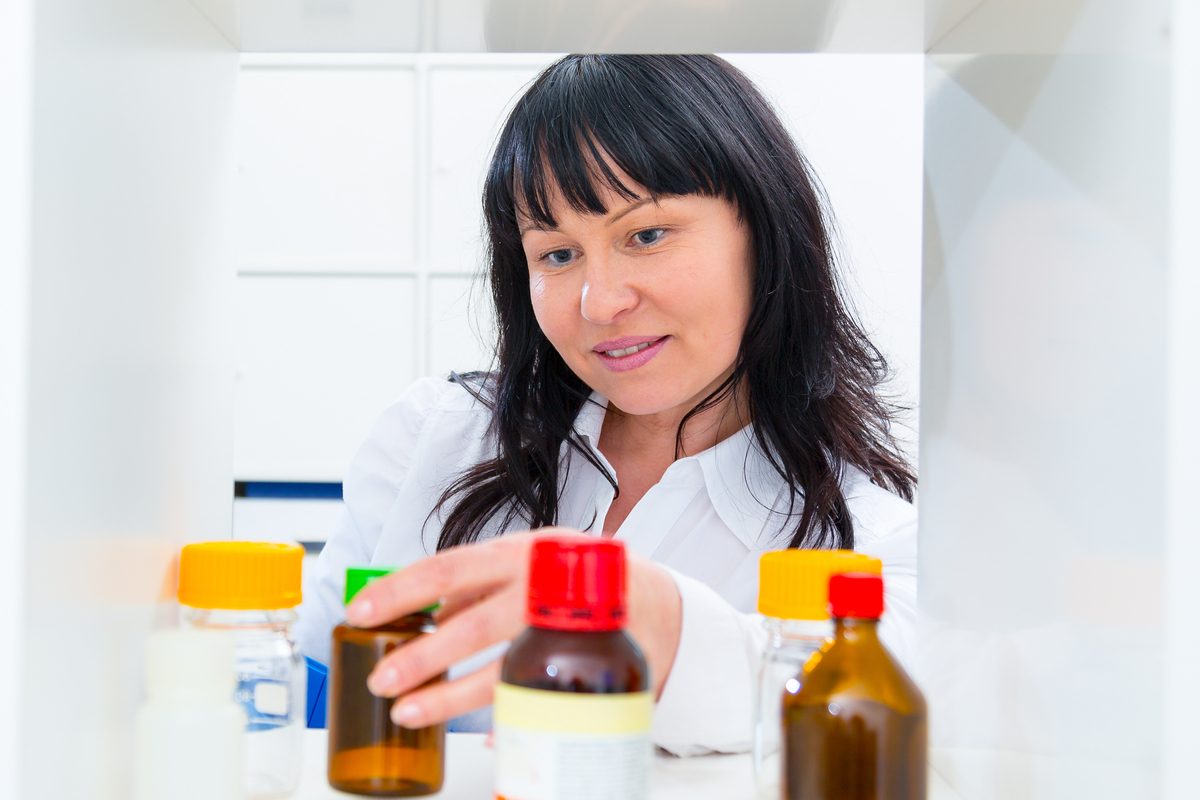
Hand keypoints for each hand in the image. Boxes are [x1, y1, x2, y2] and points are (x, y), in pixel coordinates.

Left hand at [344, 527, 682, 728]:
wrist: (650, 595)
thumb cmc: (575, 575)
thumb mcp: (525, 560)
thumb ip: (478, 582)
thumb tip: (428, 611)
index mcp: (517, 553)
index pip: (449, 568)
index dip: (401, 591)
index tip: (360, 612)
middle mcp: (542, 585)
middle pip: (473, 623)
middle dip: (422, 656)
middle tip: (381, 679)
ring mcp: (565, 627)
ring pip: (503, 667)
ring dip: (451, 694)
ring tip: (410, 710)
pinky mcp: (585, 664)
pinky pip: (537, 695)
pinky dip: (504, 716)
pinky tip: (479, 732)